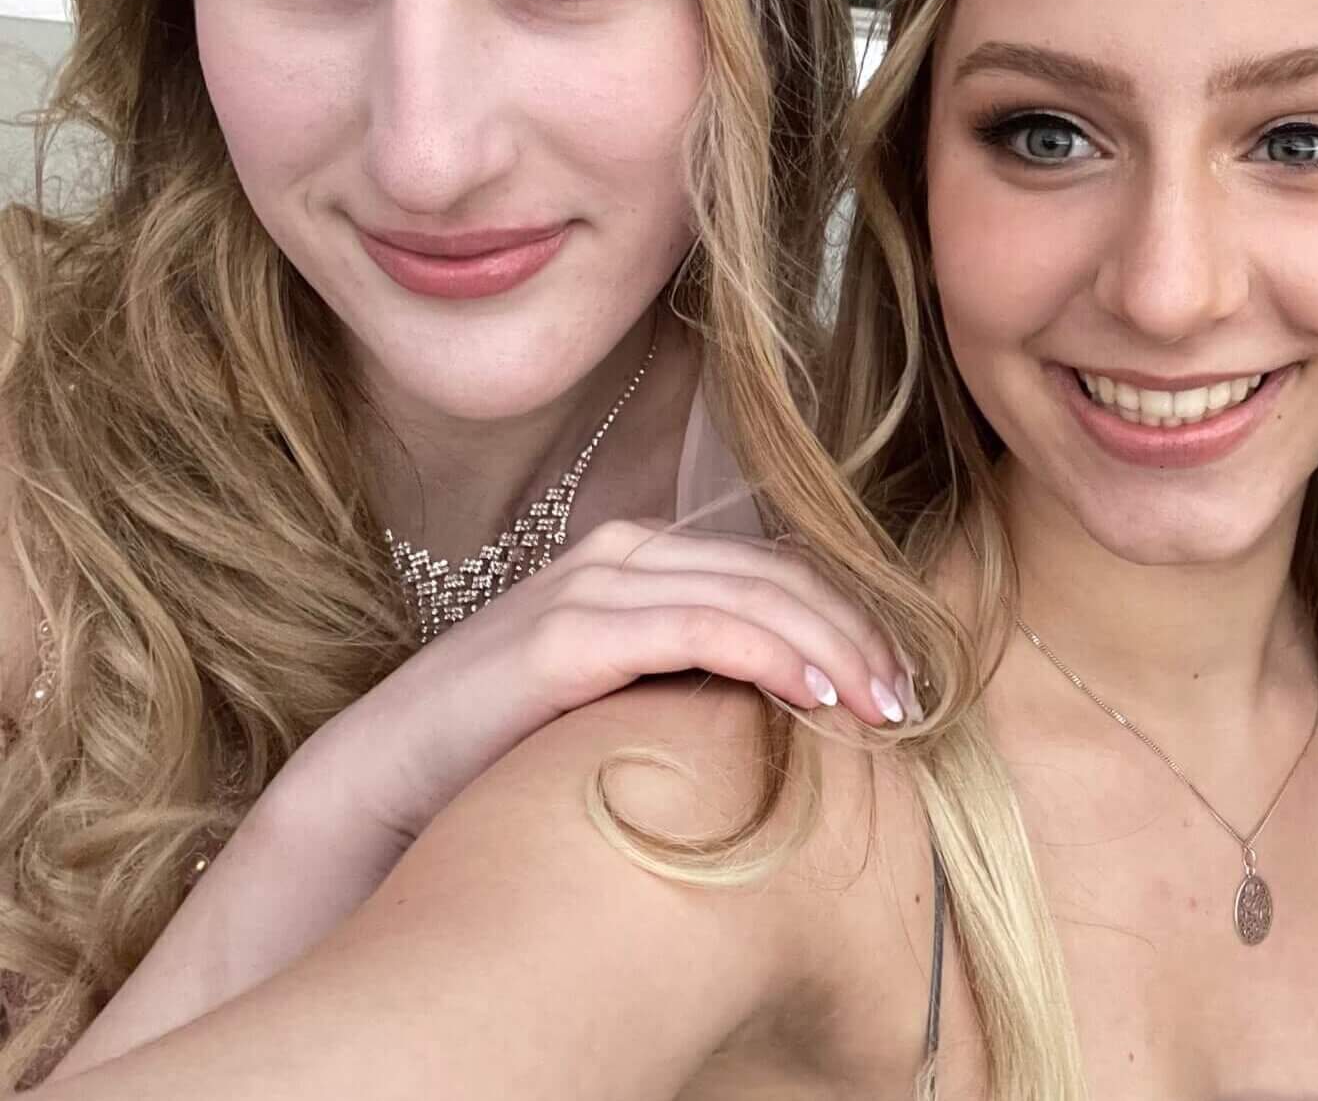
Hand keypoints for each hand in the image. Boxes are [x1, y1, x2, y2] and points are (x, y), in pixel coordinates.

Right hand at [286, 518, 912, 847]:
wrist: (385, 786)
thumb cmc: (510, 753)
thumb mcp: (623, 698)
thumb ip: (693, 677)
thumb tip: (802, 703)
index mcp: (639, 559)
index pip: (774, 572)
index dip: (848, 619)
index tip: (899, 684)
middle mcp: (621, 554)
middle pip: (778, 576)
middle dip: (857, 635)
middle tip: (909, 701)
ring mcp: (592, 585)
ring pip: (753, 596)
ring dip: (832, 650)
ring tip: (882, 707)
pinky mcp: (567, 634)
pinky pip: (699, 628)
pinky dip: (769, 655)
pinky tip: (815, 696)